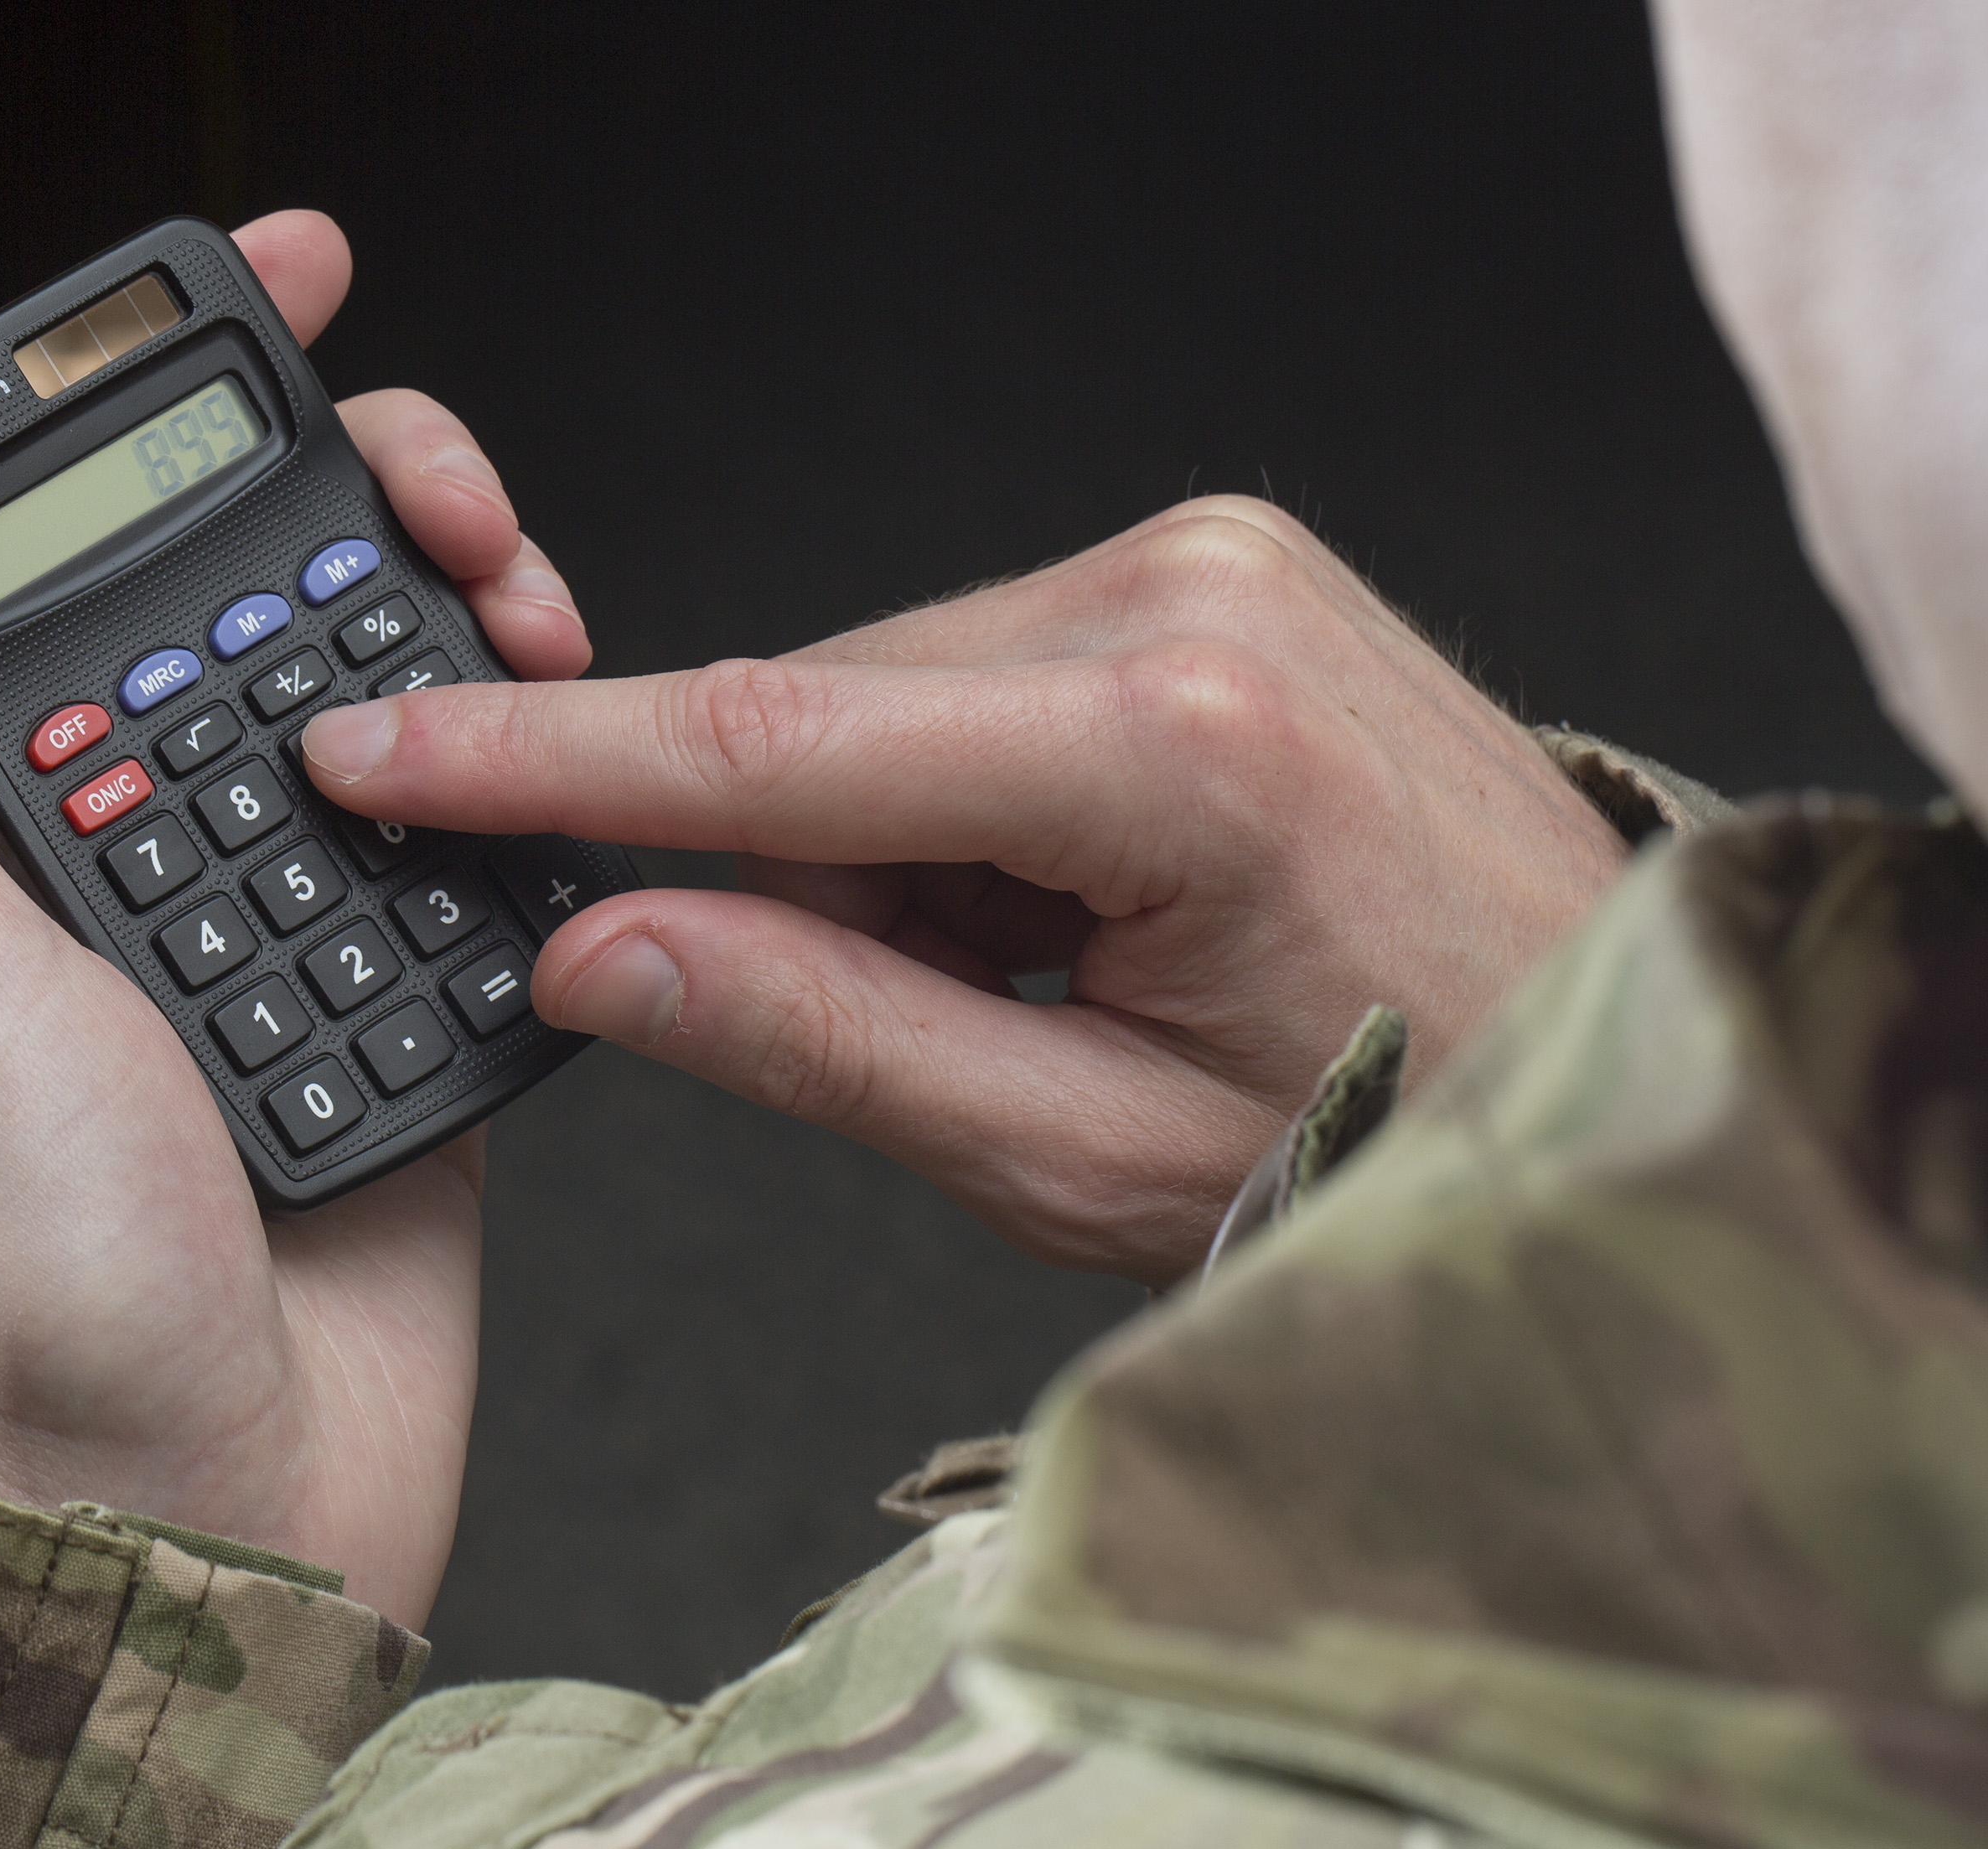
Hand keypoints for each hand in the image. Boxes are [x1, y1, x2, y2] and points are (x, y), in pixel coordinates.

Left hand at [0, 212, 587, 1624]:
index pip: (72, 542)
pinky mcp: (405, 1003)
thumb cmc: (44, 1282)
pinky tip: (571, 751)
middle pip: (262, 593)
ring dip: (472, 626)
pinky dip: (540, 783)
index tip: (292, 287)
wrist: (234, 1519)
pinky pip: (490, 847)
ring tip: (534, 621)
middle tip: (460, 502)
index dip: (171, 390)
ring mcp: (279, 927)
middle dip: (375, 495)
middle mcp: (126, 856)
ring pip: (394, 698)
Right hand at [298, 497, 1627, 1286]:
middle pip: (828, 712)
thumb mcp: (1083, 1151)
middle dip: (767, 868)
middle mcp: (1190, 594)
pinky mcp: (1222, 571)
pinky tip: (1061, 914)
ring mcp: (1216, 559)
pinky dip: (960, 804)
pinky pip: (986, 674)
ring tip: (1033, 990)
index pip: (772, 739)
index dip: (544, 760)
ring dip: (882, 847)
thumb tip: (601, 952)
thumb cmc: (1398, 1122)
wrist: (1606, 1061)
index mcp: (1172, 745)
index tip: (380, 749)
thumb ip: (821, 1039)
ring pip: (895, 693)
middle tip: (862, 1024)